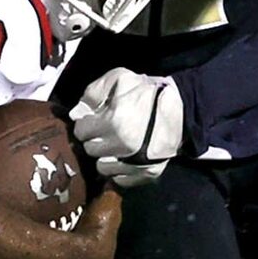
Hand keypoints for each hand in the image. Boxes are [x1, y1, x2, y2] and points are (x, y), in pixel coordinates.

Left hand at [70, 67, 182, 184]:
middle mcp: (123, 145)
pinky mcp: (146, 174)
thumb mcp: (120, 79)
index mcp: (114, 121)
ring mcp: (135, 162)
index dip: (86, 123)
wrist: (182, 109)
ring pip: (102, 167)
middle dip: (95, 139)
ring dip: (105, 157)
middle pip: (90, 149)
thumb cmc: (148, 92)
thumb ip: (93, 93)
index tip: (94, 120)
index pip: (81, 131)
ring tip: (115, 145)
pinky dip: (120, 170)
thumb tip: (76, 113)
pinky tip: (125, 157)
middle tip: (106, 131)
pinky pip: (120, 179)